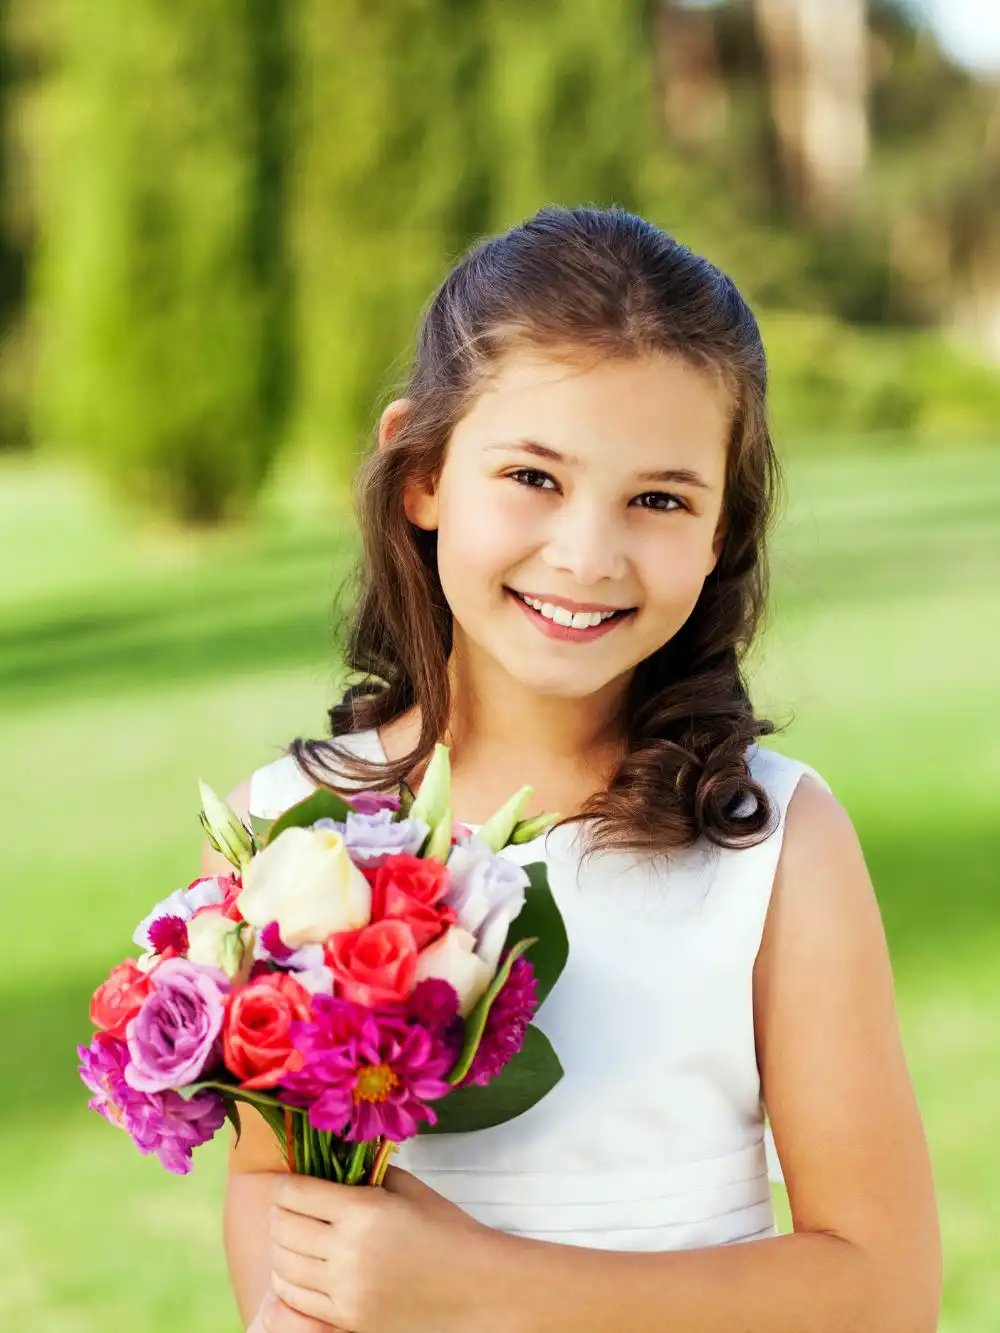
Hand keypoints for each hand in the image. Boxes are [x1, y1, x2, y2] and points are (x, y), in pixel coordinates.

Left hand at [269, 1165, 497, 1332]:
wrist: (474, 1285)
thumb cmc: (445, 1229)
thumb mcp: (406, 1188)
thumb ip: (364, 1174)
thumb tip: (328, 1164)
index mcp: (363, 1211)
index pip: (295, 1194)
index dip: (283, 1185)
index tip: (287, 1183)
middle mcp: (348, 1251)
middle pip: (282, 1227)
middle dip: (280, 1212)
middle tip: (289, 1206)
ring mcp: (345, 1289)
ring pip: (283, 1264)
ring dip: (281, 1245)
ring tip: (292, 1235)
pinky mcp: (347, 1318)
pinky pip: (296, 1297)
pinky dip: (288, 1279)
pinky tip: (299, 1267)